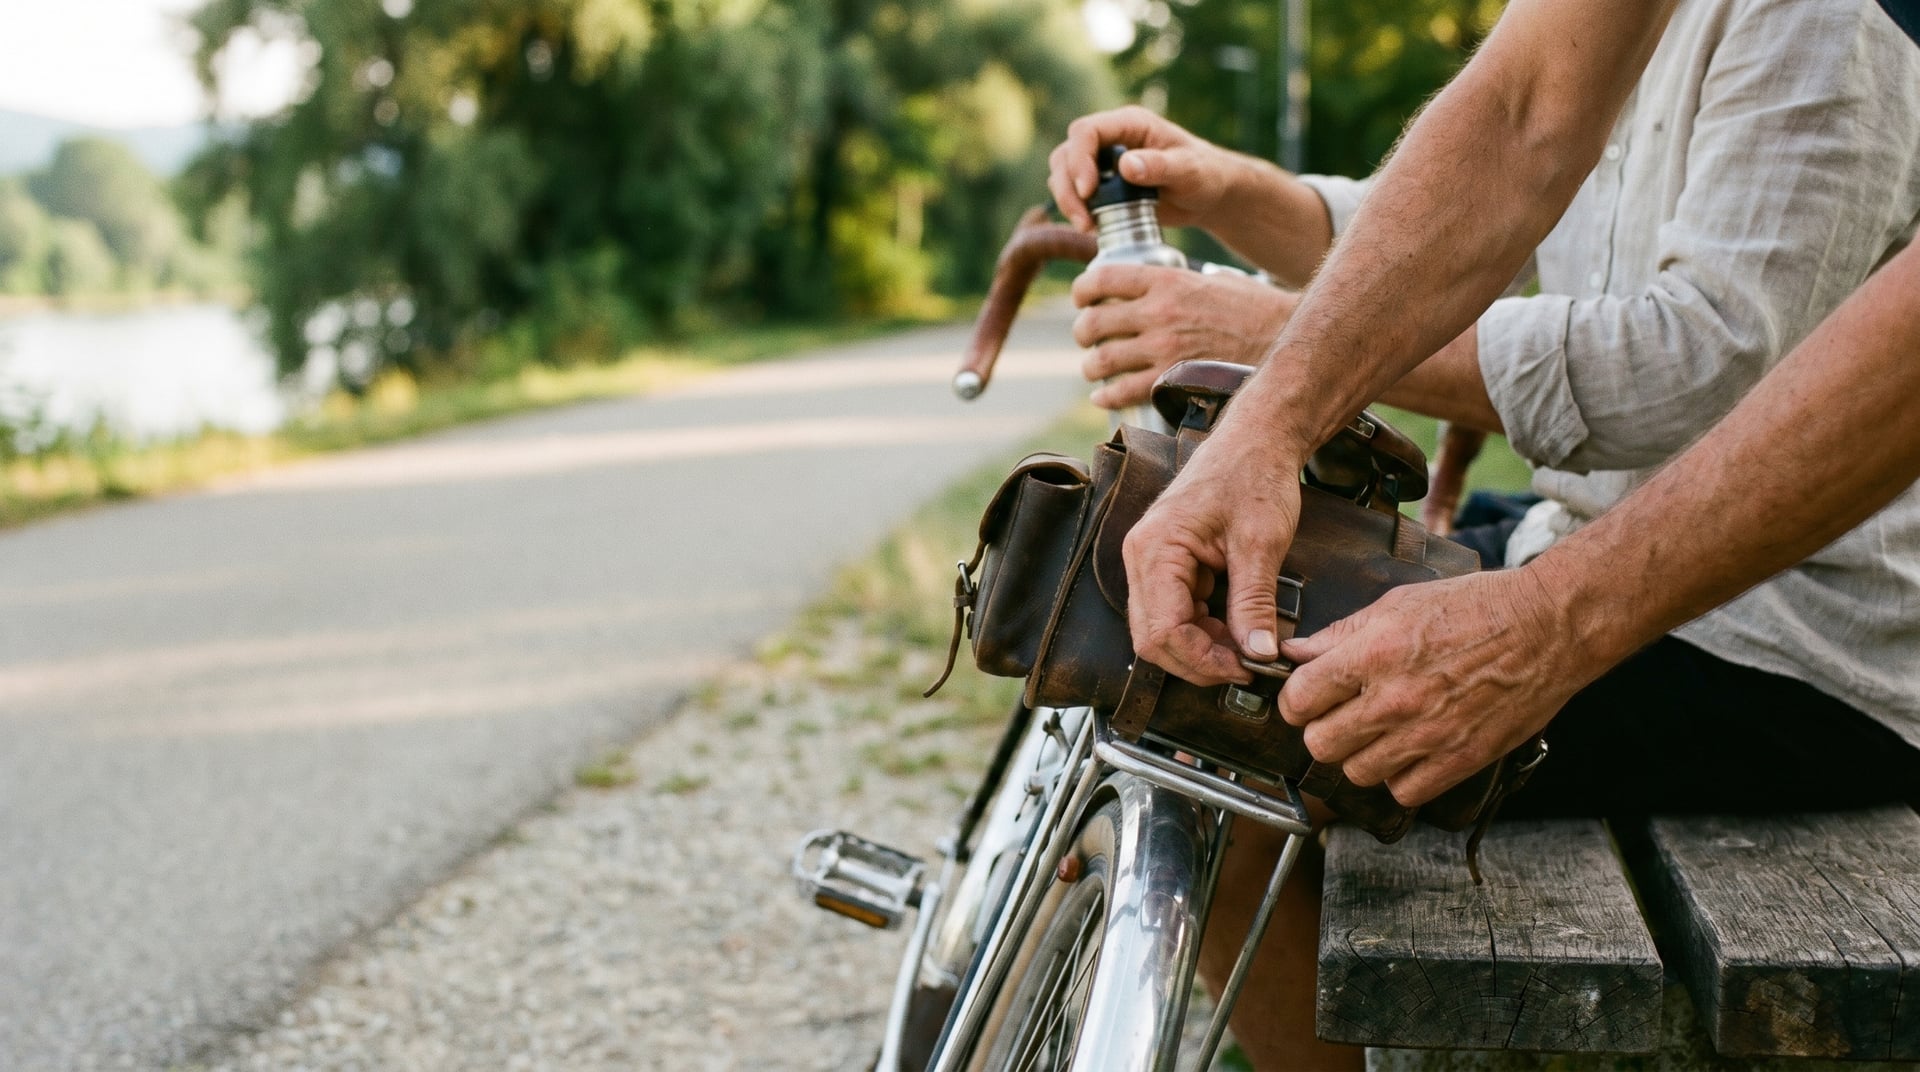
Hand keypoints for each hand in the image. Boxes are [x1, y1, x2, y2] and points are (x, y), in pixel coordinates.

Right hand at [1047, 106, 1253, 232]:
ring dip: (1068, 201)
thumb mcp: (1189, 170)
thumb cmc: (1204, 174)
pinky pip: (1074, 192)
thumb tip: (1126, 166)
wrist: (1208, 194)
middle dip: (1067, 187)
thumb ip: (1159, 166)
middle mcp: (1111, 137)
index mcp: (1130, 123)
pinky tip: (1093, 227)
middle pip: (1067, 153)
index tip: (1088, 191)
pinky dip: (1076, 209)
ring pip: (1064, 173)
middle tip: (1084, 220)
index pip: (1087, 131)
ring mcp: (1102, 160)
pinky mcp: (1101, 183)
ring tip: (1088, 227)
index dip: (1080, 160)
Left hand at [1072, 266, 1297, 407]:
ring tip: (1095, 368)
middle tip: (1086, 338)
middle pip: (1093, 322)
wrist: (1284, 339)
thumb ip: (1175, 281)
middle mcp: (1159, 313)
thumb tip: (1148, 288)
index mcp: (1166, 280)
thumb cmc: (1252, 308)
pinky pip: (1121, 392)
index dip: (1083, 289)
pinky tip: (1102, 396)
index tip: (1082, 297)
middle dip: (1082, 332)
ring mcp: (1163, 349)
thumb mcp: (1210, 278)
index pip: (1103, 279)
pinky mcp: (1171, 381)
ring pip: (1101, 360)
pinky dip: (1105, 396)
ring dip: (1091, 366)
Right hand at [1123, 419, 1305, 685]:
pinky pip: (1173, 614)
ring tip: (1245, 648)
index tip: (1245, 669)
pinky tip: (1234, 629)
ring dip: (1201, 649)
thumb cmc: (1255, 477)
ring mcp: (1149, 562)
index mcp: (1156, 548)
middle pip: (1152, 638)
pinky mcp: (1165, 566)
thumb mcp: (1261, 544)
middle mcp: (1141, 557)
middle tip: (1246, 667)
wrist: (1256, 442)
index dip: (1203, 660)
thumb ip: (1254, 603)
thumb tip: (1259, 654)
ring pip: (1161, 631)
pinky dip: (1202, 631)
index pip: (1163, 629)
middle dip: (1198, 661)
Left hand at [1274, 564, 1602, 805]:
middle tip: (1341, 716)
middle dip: (1323, 730)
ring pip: (1357, 772)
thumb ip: (1341, 634)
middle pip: (1320, 744)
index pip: (1299, 699)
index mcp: (1374, 654)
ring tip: (1379, 733)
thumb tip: (1297, 652)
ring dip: (1361, 755)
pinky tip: (1410, 752)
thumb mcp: (1398, 603)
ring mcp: (1428, 735)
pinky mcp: (1460, 759)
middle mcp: (1395, 699)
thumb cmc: (1477, 607)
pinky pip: (1404, 791)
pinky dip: (1401, 777)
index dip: (1296, 699)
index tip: (1306, 697)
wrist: (1547, 627)